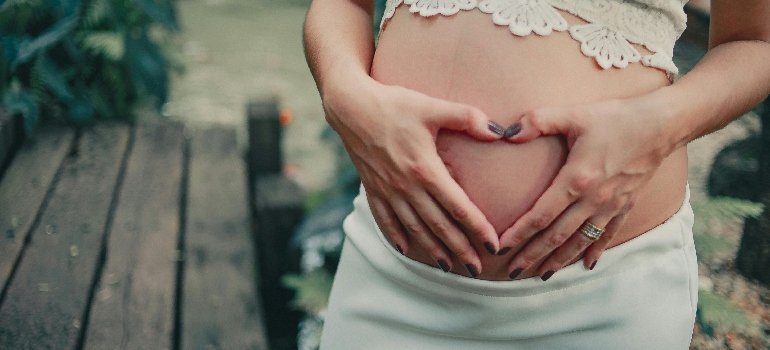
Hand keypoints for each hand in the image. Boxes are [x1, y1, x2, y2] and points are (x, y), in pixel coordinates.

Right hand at [322, 74, 502, 273]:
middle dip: (459, 249)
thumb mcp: (432, 106)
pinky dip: (395, 236)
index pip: (457, 206)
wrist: (351, 106)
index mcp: (425, 169)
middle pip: (438, 225)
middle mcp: (406, 186)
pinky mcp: (372, 188)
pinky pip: (384, 219)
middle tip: (477, 269)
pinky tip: (405, 249)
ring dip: (432, 249)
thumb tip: (498, 132)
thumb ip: (466, 117)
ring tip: (448, 267)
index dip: (477, 228)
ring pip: (413, 227)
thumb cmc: (394, 104)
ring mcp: (387, 190)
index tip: (493, 245)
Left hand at [497, 95, 676, 279]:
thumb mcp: (573, 114)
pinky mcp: (626, 205)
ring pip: (580, 241)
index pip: (541, 215)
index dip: (519, 233)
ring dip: (559, 259)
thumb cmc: (615, 118)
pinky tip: (586, 264)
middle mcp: (593, 200)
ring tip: (541, 274)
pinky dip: (595, 250)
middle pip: (556, 235)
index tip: (501, 247)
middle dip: (532, 255)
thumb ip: (537, 122)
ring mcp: (611, 206)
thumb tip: (506, 133)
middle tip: (512, 271)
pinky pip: (607, 235)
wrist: (662, 124)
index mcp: (576, 179)